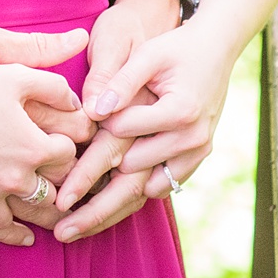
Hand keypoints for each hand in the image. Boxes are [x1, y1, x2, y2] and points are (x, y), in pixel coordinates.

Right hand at [0, 29, 88, 245]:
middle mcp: (11, 179)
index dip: (67, 149)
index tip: (61, 148)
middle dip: (52, 196)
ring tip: (26, 231)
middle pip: (45, 199)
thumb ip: (53, 86)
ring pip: (6, 222)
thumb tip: (76, 102)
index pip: (67, 158)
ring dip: (16, 225)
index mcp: (32, 149)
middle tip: (59, 202)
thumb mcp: (15, 75)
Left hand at [35, 16, 233, 241]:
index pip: (121, 140)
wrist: (218, 48)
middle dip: (96, 209)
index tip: (59, 190)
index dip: (87, 166)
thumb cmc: (177, 47)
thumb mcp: (148, 54)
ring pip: (149, 191)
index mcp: (177, 111)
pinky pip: (165, 185)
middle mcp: (190, 137)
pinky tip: (107, 214)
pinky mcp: (197, 155)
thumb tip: (94, 111)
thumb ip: (121, 82)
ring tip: (79, 229)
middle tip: (63, 230)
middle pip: (134, 180)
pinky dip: (137, 199)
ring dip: (115, 210)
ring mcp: (196, 150)